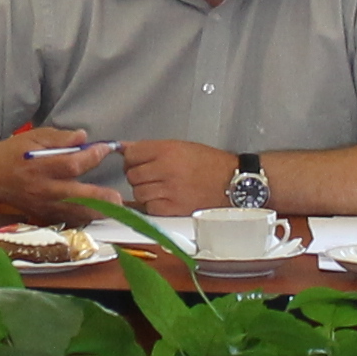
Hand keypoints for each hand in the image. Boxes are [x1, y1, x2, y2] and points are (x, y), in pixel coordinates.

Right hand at [0, 125, 119, 222]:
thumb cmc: (13, 153)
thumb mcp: (33, 137)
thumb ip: (59, 138)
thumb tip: (83, 137)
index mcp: (39, 167)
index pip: (70, 165)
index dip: (91, 157)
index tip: (105, 148)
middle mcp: (42, 190)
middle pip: (75, 196)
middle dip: (99, 198)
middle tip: (119, 198)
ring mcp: (43, 206)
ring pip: (74, 213)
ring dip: (96, 213)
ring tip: (115, 210)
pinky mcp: (44, 216)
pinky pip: (67, 220)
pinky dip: (84, 219)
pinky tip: (98, 214)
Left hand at [115, 140, 242, 216]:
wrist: (232, 182)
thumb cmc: (210, 164)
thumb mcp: (181, 146)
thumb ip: (151, 148)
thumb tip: (124, 148)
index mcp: (167, 150)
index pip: (131, 154)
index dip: (132, 159)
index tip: (137, 162)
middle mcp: (165, 169)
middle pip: (132, 175)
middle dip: (138, 176)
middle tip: (152, 176)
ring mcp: (168, 190)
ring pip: (138, 192)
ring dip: (145, 191)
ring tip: (161, 188)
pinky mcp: (172, 209)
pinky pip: (149, 208)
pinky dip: (154, 205)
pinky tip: (167, 199)